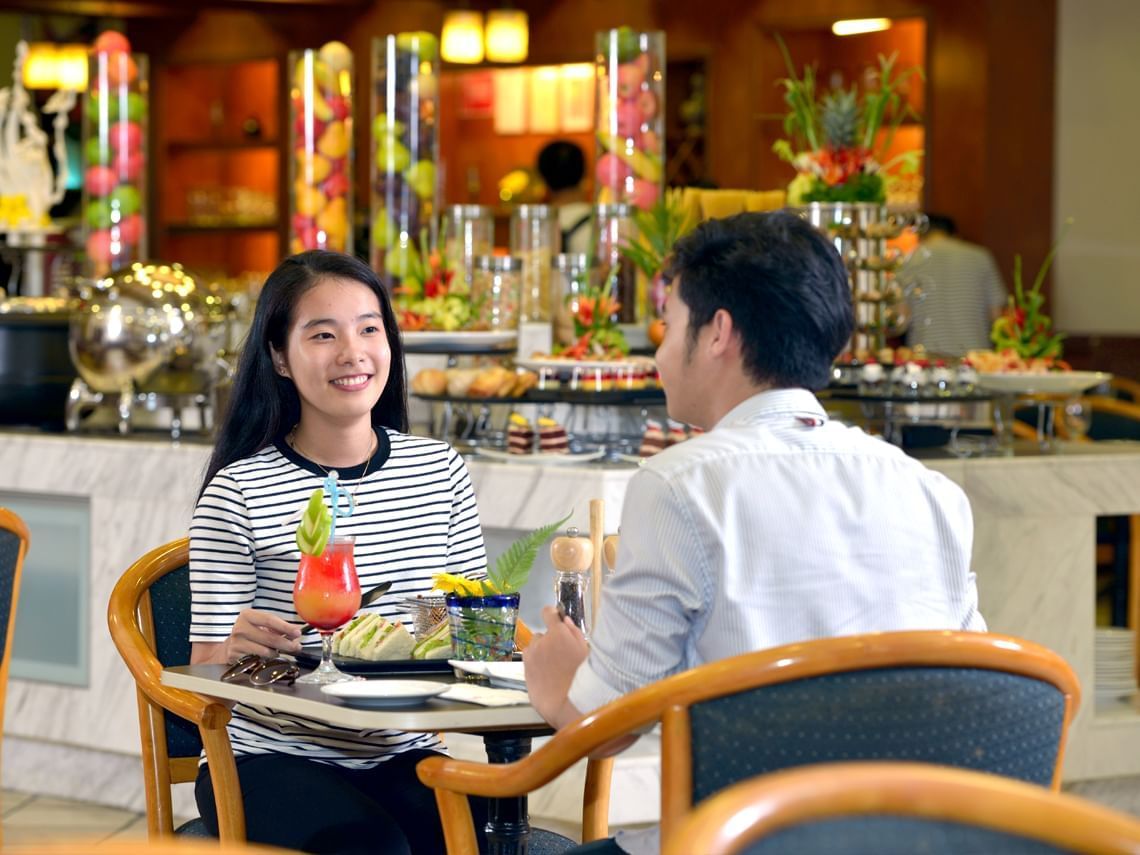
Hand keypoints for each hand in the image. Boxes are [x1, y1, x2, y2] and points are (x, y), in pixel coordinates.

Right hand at [224, 608, 301, 660]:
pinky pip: (257, 659)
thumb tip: (296, 634)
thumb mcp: (261, 626)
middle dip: (286, 643)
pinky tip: (267, 657)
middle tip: (297, 646)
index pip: (270, 620)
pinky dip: (266, 659)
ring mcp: (236, 642)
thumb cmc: (250, 634)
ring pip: (265, 650)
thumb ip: (278, 628)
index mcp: (248, 615)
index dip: (286, 627)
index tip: (298, 632)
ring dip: (277, 652)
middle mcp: (240, 627)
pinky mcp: (235, 656)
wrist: (229, 647)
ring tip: (279, 651)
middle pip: (269, 637)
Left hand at [523, 606, 588, 725]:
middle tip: (560, 654)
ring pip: (535, 647)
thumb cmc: (580, 677)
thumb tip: (564, 621)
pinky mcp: (525, 667)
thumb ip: (574, 632)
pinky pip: (530, 658)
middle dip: (550, 640)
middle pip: (543, 634)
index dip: (551, 613)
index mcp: (558, 633)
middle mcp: (541, 640)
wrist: (562, 702)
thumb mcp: (585, 651)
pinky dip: (535, 662)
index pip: (548, 613)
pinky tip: (545, 673)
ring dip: (541, 651)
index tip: (554, 616)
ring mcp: (531, 654)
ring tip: (552, 667)